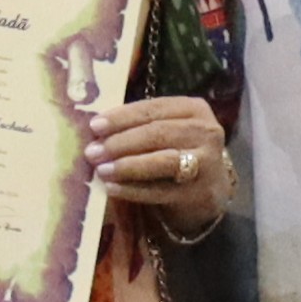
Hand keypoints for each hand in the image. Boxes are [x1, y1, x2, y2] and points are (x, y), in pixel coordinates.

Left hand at [91, 91, 234, 238]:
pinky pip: (161, 190)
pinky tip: (112, 189)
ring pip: (163, 161)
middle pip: (157, 133)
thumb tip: (95, 129)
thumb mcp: (166, 131)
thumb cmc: (177, 152)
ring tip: (101, 170)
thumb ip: (139, 125)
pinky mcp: (200, 193)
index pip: (153, 109)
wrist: (208, 191)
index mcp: (194, 109)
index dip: (122, 117)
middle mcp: (205, 132)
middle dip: (120, 142)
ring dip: (127, 165)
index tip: (94, 126)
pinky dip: (134, 190)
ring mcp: (207, 163)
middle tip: (92, 152)